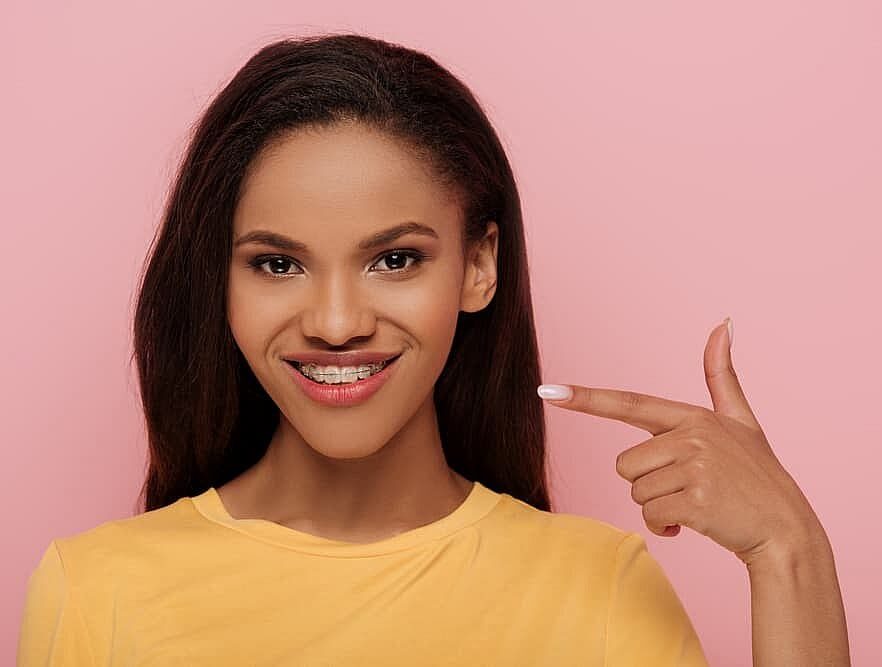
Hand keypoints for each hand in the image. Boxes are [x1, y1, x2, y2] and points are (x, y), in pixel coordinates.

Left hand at [538, 318, 822, 566]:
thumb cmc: (757, 474)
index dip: (585, 398)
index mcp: (692, 416)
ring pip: (635, 491)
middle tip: (686, 488)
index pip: (629, 403)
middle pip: (624, 465)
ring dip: (657, 506)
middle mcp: (691, 435)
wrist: (785, 529)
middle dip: (647, 484)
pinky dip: (664, 526)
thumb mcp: (741, 420)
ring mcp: (694, 466)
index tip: (547, 392)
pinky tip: (692, 522)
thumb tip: (724, 322)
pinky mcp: (695, 499)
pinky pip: (650, 514)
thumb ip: (722, 375)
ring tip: (695, 504)